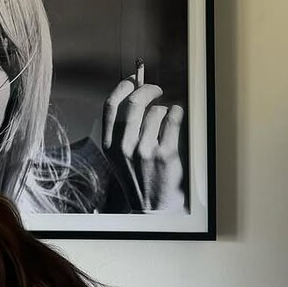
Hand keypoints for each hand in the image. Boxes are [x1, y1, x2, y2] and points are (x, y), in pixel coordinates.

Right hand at [102, 69, 184, 211]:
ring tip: (166, 118)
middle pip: (135, 102)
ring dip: (164, 109)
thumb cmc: (137, 177)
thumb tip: (132, 93)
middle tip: (157, 89)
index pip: (111, 105)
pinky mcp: (166, 154)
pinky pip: (173, 119)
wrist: (152, 207)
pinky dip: (177, 112)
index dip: (123, 86)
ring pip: (157, 111)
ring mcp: (146, 151)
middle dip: (148, 88)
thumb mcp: (118, 156)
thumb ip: (120, 129)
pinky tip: (177, 116)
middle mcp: (125, 147)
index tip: (133, 79)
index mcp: (110, 144)